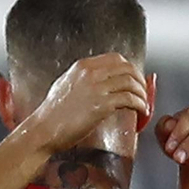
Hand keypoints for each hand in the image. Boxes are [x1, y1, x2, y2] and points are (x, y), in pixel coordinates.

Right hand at [25, 53, 151, 153]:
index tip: (134, 78)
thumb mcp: (65, 85)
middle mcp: (91, 73)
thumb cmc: (52, 114)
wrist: (44, 129)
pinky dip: (139, 105)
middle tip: (143, 91)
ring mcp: (97, 88)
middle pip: (127, 68)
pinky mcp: (101, 105)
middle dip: (140, 80)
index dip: (130, 68)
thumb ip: (82, 80)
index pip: (116, 59)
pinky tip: (140, 111)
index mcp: (83, 66)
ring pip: (131, 82)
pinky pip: (129, 99)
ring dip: (142, 93)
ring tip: (144, 103)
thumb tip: (96, 83)